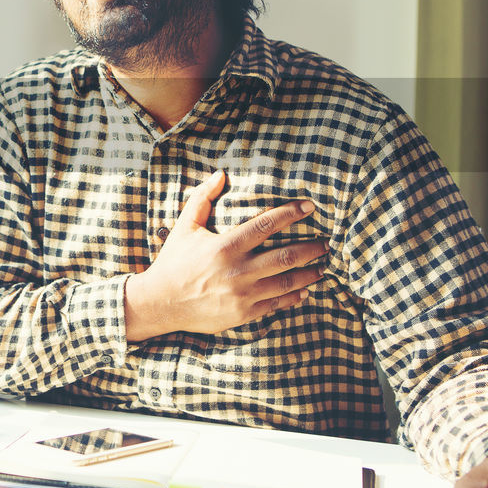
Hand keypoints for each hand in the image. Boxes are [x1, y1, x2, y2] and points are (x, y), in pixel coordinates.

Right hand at [124, 169, 326, 340]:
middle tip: (326, 242)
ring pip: (287, 282)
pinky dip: (294, 296)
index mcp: (225, 246)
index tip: (309, 206)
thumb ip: (202, 198)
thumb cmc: (173, 262)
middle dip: (312, 248)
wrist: (161, 303)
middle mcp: (238, 271)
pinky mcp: (244, 314)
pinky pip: (277, 304)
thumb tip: (220, 174)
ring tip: (322, 266)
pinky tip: (304, 290)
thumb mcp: (184, 227)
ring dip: (309, 273)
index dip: (291, 213)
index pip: (267, 225)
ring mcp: (243, 295)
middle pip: (287, 256)